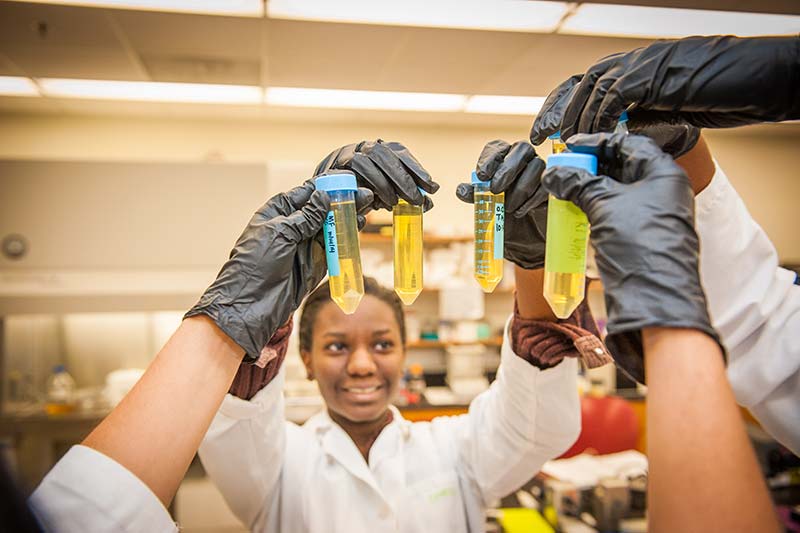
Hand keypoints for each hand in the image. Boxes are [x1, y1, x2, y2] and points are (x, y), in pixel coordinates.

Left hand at [185, 182, 372, 362]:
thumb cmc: (254, 266)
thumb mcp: (279, 233)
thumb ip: (304, 216)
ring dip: (348, 216)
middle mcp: (293, 227)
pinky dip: (347, 236)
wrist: (252, 304)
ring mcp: (305, 245)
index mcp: (278, 213)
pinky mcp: (316, 262)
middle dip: (342, 200)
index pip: (305, 194)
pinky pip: (335, 246)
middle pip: (322, 209)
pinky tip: (359, 224)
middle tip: (362, 192)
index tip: (344, 180)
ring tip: (367, 204)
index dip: (324, 186)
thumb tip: (323, 198)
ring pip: (331, 226)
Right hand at [315, 140, 438, 210]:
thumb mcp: (386, 195)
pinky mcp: (334, 165)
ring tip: (394, 203)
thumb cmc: (361, 192)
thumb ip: (405, 196)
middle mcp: (365, 147)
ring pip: (368, 159)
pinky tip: (374, 201)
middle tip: (416, 199)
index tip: (432, 187)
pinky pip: (350, 171)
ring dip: (383, 182)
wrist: (327, 192)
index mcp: (380, 150)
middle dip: (403, 177)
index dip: (417, 169)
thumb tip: (429, 203)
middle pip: (385, 154)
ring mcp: (348, 153)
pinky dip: (364, 185)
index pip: (400, 152)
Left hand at [456, 140, 547, 268]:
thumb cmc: (503, 211)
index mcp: (503, 157)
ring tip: (508, 208)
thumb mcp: (486, 204)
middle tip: (495, 189)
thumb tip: (461, 190)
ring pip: (536, 166)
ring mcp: (541, 169)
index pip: (497, 147)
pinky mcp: (552, 184)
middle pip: (522, 148)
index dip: (489, 159)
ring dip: (520, 188)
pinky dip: (531, 200)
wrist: (524, 233)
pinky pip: (546, 184)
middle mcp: (523, 158)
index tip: (481, 176)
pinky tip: (520, 212)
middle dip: (507, 169)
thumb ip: (474, 195)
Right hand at [541, 133, 721, 382]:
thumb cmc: (638, 242)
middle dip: (591, 165)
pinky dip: (596, 206)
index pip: (628, 143)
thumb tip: (554, 173)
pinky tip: (575, 207)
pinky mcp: (642, 234)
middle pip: (623, 165)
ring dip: (590, 187)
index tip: (570, 146)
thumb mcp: (604, 204)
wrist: (654, 296)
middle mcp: (663, 189)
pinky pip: (617, 210)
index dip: (597, 143)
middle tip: (562, 168)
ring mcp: (654, 213)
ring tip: (563, 187)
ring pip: (618, 189)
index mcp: (663, 173)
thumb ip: (578, 184)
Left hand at [546, 35, 798, 139]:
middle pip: (580, 83)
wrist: (758, 78)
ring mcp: (642, 64)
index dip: (562, 106)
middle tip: (541, 138)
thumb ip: (639, 117)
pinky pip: (614, 94)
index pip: (586, 84)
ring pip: (591, 86)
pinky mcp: (652, 74)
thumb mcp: (669, 109)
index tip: (546, 132)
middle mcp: (634, 61)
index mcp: (636, 68)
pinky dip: (599, 116)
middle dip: (557, 110)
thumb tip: (612, 136)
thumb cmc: (721, 93)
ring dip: (574, 117)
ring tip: (564, 143)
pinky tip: (593, 135)